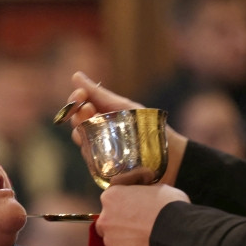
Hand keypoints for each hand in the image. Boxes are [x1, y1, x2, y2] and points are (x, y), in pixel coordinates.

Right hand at [65, 71, 188, 186]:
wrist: (170, 155)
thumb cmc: (149, 127)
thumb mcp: (124, 107)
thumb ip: (100, 94)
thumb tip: (75, 76)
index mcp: (100, 116)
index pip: (79, 107)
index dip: (75, 100)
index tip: (80, 95)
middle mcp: (96, 133)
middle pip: (76, 124)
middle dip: (77, 115)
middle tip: (88, 109)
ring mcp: (98, 151)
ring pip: (82, 141)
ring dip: (83, 132)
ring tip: (94, 125)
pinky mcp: (103, 169)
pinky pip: (91, 160)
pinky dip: (92, 151)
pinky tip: (100, 146)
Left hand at [94, 183, 189, 245]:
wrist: (177, 236)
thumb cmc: (169, 208)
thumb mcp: (158, 189)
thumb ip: (144, 193)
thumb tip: (148, 198)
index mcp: (112, 197)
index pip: (111, 199)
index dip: (125, 204)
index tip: (136, 208)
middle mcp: (105, 220)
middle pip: (108, 222)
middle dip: (120, 225)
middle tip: (140, 226)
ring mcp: (110, 242)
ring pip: (115, 242)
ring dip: (127, 241)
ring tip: (147, 240)